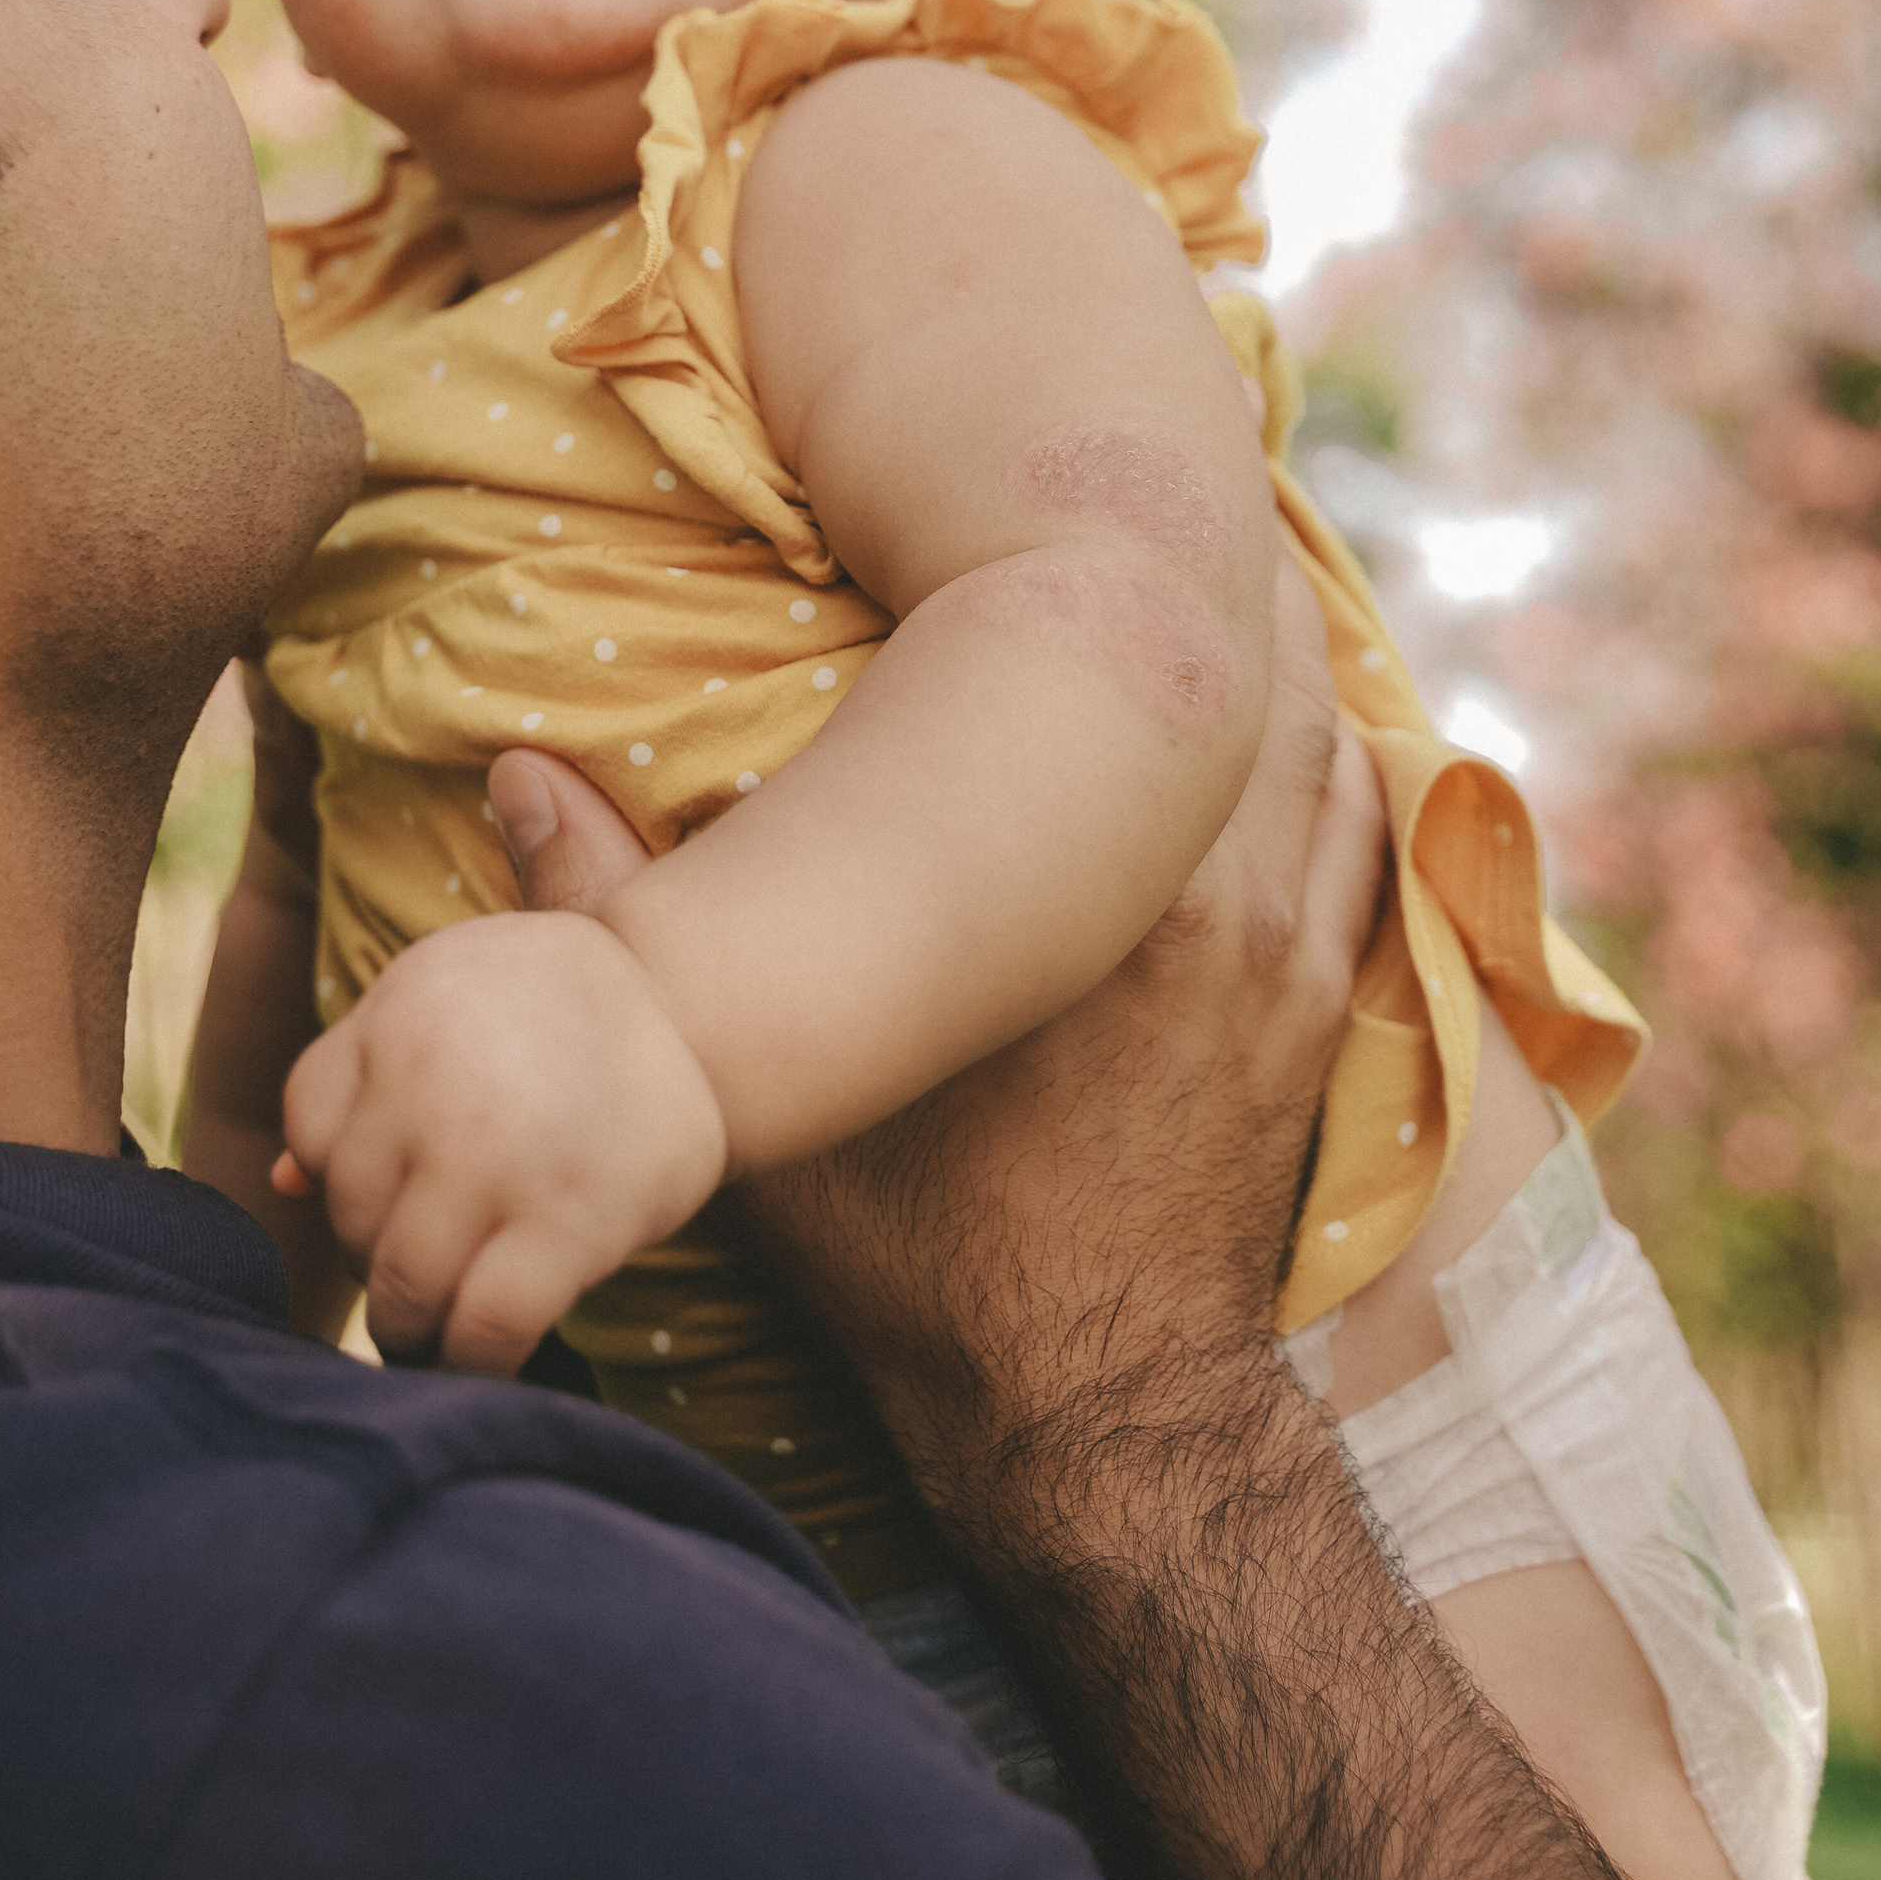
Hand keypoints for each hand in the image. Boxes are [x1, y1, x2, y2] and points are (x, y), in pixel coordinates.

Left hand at [275, 908, 726, 1372]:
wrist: (696, 1006)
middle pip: (355, 1219)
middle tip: (422, 1274)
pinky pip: (481, 1331)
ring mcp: (499, 1156)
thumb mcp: (444, 997)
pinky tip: (485, 1357)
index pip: (311, 1133)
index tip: (384, 1200)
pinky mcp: (568, 1222)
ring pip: (404, 1286)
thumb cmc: (556, 1009)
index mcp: (398, 1012)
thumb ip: (364, 1076)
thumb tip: (283, 1184)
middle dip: (381, 1260)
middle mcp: (434, 1082)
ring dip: (414, 1326)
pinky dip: (471, 1363)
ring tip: (442, 1327)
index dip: (341, 1178)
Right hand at [489, 562, 1382, 1455]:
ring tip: (1260, 581)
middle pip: (1262, 682)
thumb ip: (636, 922)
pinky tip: (1334, 735)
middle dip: (1231, 583)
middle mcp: (1206, 902)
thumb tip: (514, 780)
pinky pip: (1366, 858)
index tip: (1118, 466)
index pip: (1133, 666)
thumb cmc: (931, 1254)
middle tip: (1197, 489)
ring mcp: (1281, 967)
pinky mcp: (1314, 1030)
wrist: (1088, 1413)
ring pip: (1329, 756)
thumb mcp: (773, 1090)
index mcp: (1073, 891)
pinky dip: (1353, 777)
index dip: (1140, 549)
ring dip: (1298, 669)